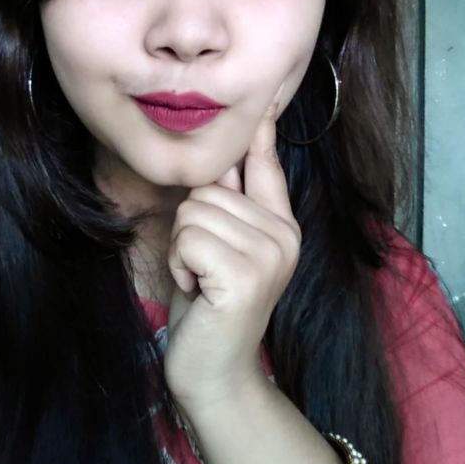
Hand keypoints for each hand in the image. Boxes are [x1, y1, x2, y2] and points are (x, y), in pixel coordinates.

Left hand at [163, 83, 301, 413]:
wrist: (215, 371)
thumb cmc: (211, 304)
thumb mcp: (222, 248)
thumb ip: (231, 204)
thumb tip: (222, 153)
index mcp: (280, 223)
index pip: (266, 162)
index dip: (260, 127)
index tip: (265, 92)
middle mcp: (284, 233)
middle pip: (209, 185)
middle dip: (191, 225)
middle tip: (205, 267)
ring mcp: (269, 254)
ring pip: (194, 209)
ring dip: (183, 248)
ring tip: (202, 279)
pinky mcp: (246, 275)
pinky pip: (187, 236)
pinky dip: (180, 264)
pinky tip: (199, 291)